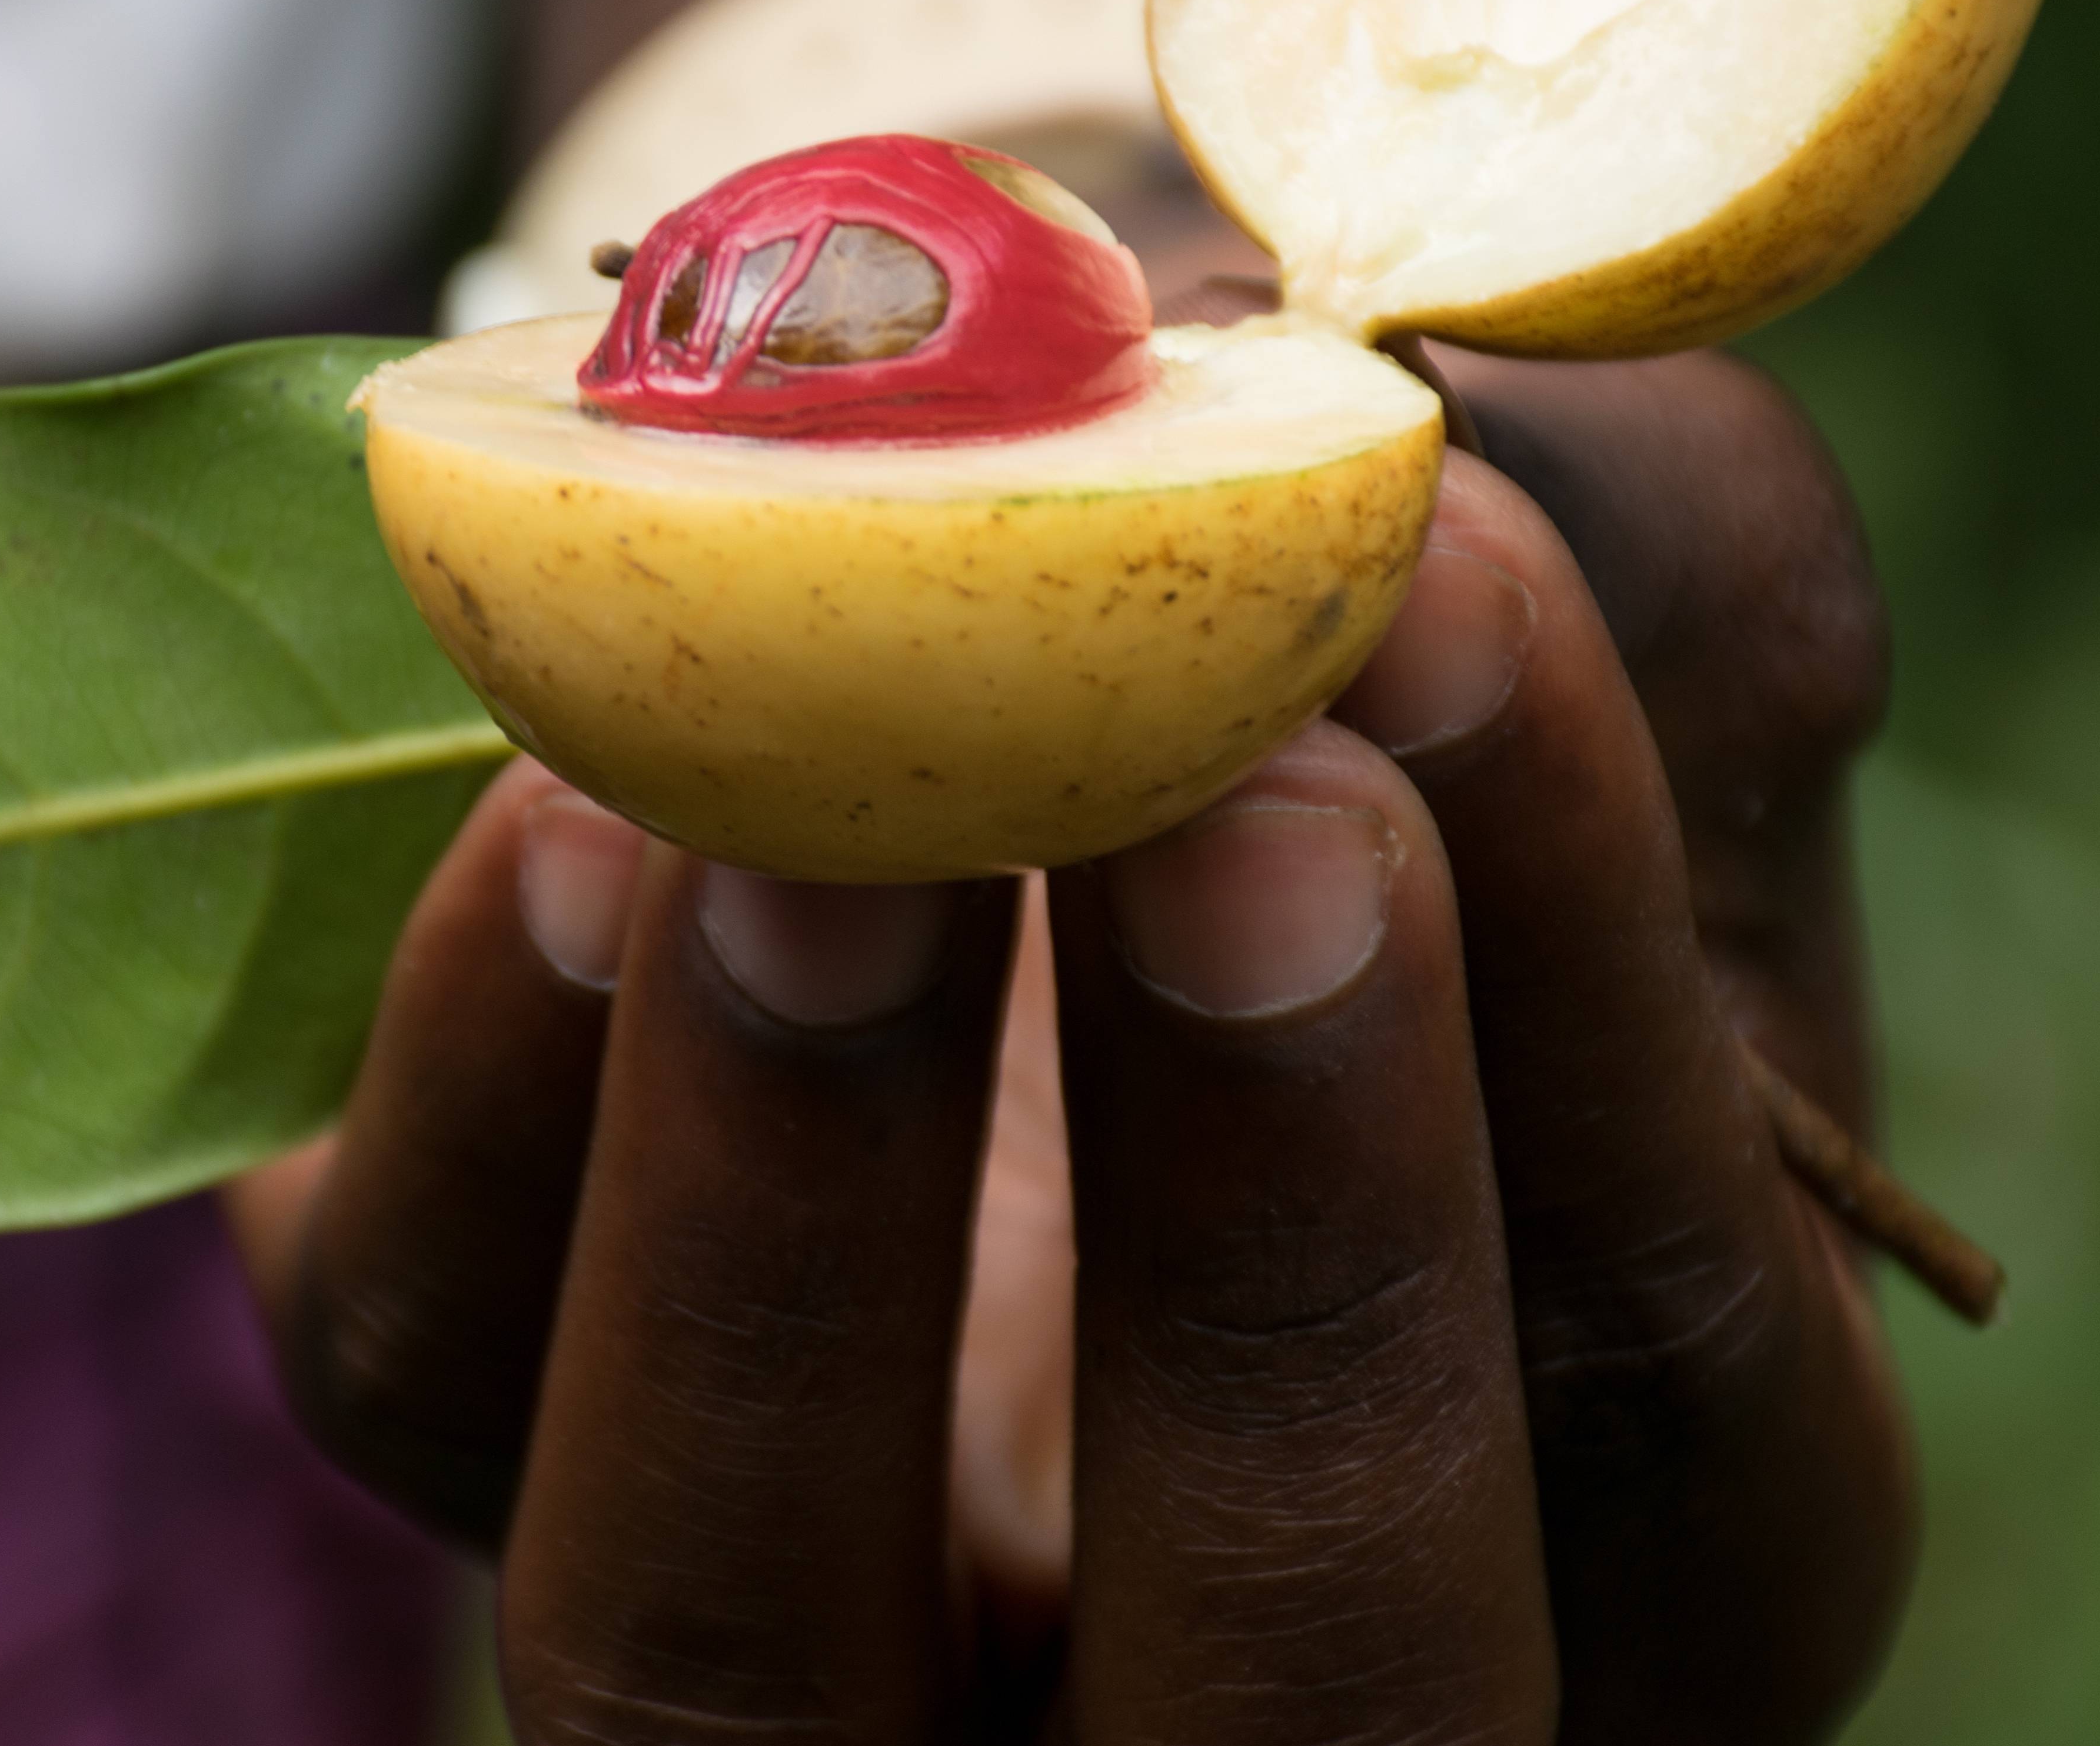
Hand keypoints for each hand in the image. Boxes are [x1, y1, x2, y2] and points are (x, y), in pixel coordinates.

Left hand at [227, 346, 1910, 1741]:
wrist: (978, 630)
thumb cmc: (1348, 646)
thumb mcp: (1588, 600)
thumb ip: (1659, 542)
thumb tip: (1549, 475)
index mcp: (1603, 1508)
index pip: (1671, 1401)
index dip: (1588, 1029)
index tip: (1463, 608)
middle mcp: (1200, 1662)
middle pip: (1294, 1686)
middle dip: (1283, 1259)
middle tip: (1228, 815)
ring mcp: (795, 1605)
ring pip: (740, 1644)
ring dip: (784, 1223)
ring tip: (815, 832)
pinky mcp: (466, 1405)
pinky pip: (428, 1357)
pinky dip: (491, 1089)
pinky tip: (570, 815)